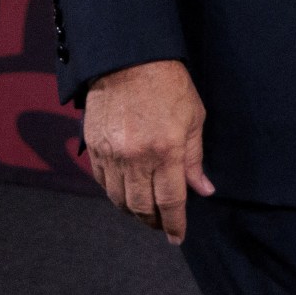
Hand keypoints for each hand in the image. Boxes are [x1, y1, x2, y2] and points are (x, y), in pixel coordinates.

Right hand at [82, 59, 213, 243]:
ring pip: (119, 199)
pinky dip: (114, 193)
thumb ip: (195, 158)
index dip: (175, 224)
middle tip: (161, 224)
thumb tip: (203, 189)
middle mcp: (136, 157)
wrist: (128, 58)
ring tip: (144, 212)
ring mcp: (111, 154)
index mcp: (166, 150)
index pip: (171, 201)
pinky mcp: (93, 147)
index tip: (177, 237)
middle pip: (142, 206)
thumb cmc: (169, 83)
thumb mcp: (194, 117)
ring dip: (133, 211)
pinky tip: (124, 192)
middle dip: (153, 221)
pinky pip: (102, 182)